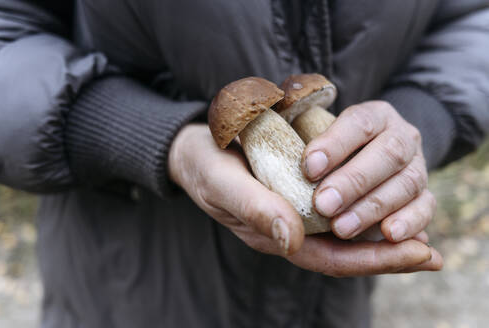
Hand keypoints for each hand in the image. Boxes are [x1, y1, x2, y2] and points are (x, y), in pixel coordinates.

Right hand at [168, 123, 441, 275]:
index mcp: (274, 234)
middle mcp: (291, 228)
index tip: (416, 253)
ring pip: (346, 231)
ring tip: (420, 233)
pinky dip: (367, 206)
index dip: (373, 260)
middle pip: (345, 251)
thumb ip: (255, 209)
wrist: (196, 149)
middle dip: (388, 253)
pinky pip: (341, 205)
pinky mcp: (302, 190)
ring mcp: (298, 210)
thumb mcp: (224, 184)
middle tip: (431, 254)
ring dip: (382, 232)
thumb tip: (293, 239)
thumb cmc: (206, 167)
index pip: (330, 258)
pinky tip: (390, 203)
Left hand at [302, 101, 437, 244]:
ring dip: (374, 207)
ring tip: (342, 228)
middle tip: (323, 205)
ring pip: (407, 183)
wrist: (370, 157)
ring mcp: (418, 166)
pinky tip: (389, 236)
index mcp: (375, 116)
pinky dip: (410, 222)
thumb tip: (281, 159)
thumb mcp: (318, 136)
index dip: (335, 144)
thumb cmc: (332, 151)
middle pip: (388, 154)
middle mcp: (402, 136)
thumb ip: (302, 144)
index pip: (358, 123)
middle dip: (354, 181)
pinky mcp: (425, 195)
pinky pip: (426, 208)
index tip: (309, 168)